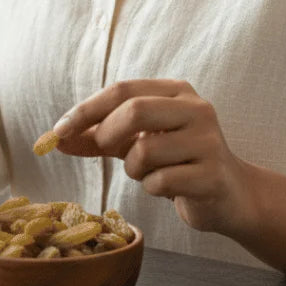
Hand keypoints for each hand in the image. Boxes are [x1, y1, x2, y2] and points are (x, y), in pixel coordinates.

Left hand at [52, 79, 255, 236]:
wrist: (230, 195)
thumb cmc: (176, 162)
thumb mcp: (135, 143)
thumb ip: (97, 137)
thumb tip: (54, 138)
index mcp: (176, 91)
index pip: (123, 89)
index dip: (87, 109)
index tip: (57, 130)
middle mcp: (196, 108)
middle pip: (134, 110)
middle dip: (107, 134)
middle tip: (104, 150)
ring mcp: (208, 141)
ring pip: (145, 151)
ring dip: (135, 170)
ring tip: (150, 173)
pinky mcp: (212, 174)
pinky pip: (162, 182)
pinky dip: (153, 189)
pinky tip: (169, 188)